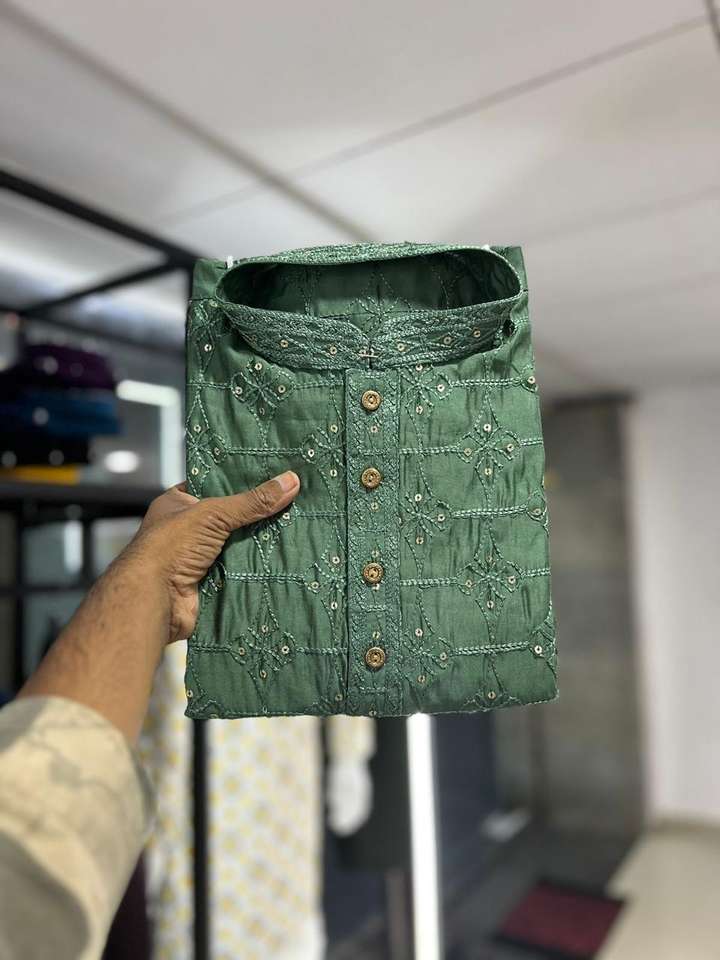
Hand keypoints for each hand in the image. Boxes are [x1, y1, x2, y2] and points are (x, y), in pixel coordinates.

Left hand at [126, 469, 299, 643]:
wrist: (154, 601)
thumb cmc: (170, 547)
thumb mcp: (213, 514)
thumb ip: (251, 501)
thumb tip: (290, 481)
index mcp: (178, 504)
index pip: (213, 486)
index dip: (241, 481)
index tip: (273, 476)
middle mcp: (187, 530)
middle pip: (230, 518)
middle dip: (257, 514)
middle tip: (292, 502)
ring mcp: (199, 558)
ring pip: (238, 545)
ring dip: (260, 542)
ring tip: (296, 527)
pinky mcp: (211, 582)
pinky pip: (240, 570)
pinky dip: (258, 567)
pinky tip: (284, 558)